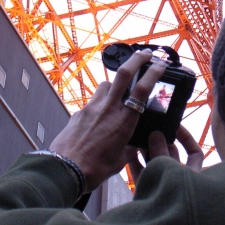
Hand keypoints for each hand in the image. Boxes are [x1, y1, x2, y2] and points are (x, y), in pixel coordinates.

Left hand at [48, 50, 169, 191]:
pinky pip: (93, 101)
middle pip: (123, 73)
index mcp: (124, 121)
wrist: (64, 170)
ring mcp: (92, 107)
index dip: (153, 73)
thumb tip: (135, 145)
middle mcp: (108, 108)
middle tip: (145, 53)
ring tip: (119, 92)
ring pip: (106, 85)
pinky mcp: (79, 112)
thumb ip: (130, 148)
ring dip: (115, 84)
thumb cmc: (94, 168)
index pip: (142, 89)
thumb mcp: (120, 161)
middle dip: (136, 59)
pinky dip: (100, 102)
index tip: (160, 64)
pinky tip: (100, 116)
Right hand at [126, 125, 203, 187]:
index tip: (173, 126)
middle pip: (171, 156)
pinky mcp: (147, 194)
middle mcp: (179, 181)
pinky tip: (127, 151)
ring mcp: (163, 187)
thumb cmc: (176, 201)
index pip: (194, 153)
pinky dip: (135, 163)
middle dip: (159, 141)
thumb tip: (156, 133)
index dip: (186, 138)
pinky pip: (142, 174)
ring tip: (136, 137)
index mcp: (194, 176)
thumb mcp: (170, 172)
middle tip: (148, 128)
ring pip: (155, 164)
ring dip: (145, 150)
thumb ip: (162, 153)